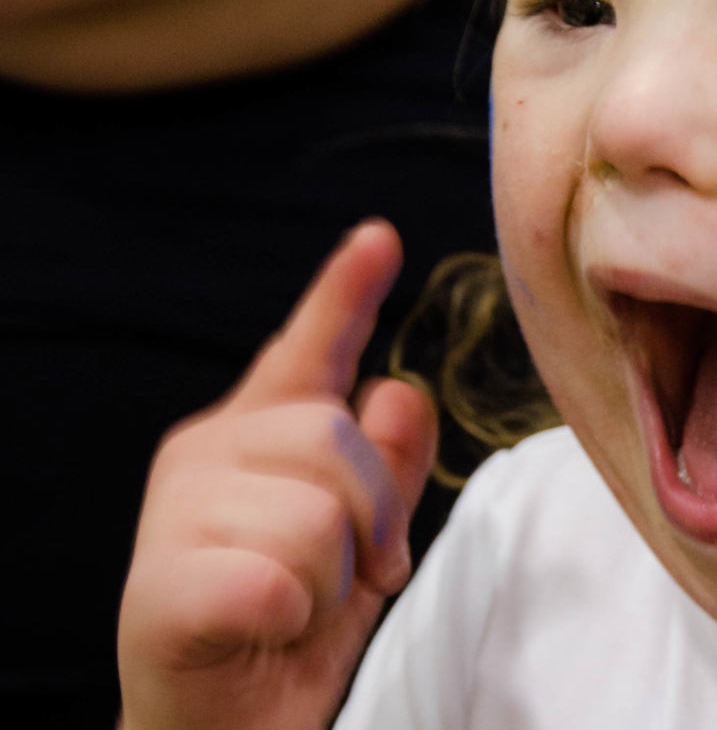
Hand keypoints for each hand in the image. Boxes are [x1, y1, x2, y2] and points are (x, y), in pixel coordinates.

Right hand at [117, 221, 437, 729]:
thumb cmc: (291, 632)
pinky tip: (262, 630)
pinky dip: (292, 618)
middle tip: (349, 577)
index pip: (309, 350)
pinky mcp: (162, 591)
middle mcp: (203, 454)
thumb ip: (388, 466)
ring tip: (296, 609)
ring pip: (316, 513)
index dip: (345, 292)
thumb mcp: (363, 542)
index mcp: (253, 434)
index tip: (381, 238)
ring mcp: (171, 518)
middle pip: (335, 434)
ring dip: (332, 581)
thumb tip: (402, 389)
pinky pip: (280, 578)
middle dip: (369, 518)